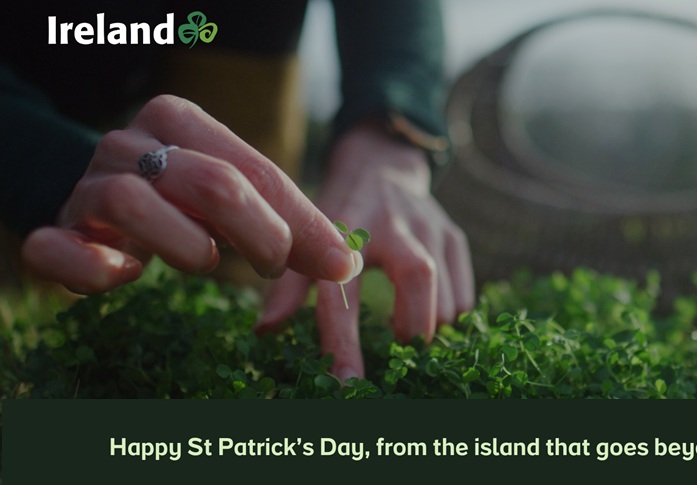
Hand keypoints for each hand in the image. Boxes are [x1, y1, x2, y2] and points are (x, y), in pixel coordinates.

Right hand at [21, 95, 356, 293]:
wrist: (92, 202)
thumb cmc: (179, 199)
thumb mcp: (235, 199)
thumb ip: (287, 223)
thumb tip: (345, 263)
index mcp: (179, 121)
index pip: (256, 171)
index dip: (304, 222)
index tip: (338, 264)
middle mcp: (130, 143)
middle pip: (211, 183)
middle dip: (261, 234)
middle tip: (275, 267)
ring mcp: (87, 185)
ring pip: (135, 203)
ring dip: (186, 247)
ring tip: (204, 261)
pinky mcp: (54, 231)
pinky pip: (57, 249)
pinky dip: (94, 268)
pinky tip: (126, 274)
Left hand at [256, 119, 474, 381]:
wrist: (380, 165)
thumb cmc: (338, 212)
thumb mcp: (308, 235)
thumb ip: (289, 284)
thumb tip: (264, 332)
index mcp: (346, 228)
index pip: (344, 291)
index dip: (344, 341)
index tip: (347, 384)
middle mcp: (393, 223)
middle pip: (420, 276)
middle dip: (413, 325)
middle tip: (399, 352)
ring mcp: (430, 226)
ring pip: (447, 290)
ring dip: (431, 325)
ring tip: (411, 335)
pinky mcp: (454, 234)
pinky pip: (463, 291)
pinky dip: (451, 315)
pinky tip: (431, 317)